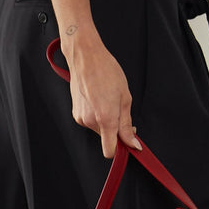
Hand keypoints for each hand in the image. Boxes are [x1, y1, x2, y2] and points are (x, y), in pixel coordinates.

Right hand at [63, 27, 141, 158]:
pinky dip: (97, 115)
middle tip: (120, 109)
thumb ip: (127, 125)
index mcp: (105, 119)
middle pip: (106, 138)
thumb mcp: (125, 98)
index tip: (128, 141)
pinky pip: (90, 121)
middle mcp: (90, 122)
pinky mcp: (75, 113)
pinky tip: (99, 99)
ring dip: (106, 121)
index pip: (110, 151)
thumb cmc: (106, 72)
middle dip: (115, 130)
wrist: (85, 57)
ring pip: (99, 130)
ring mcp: (81, 118)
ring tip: (108, 100)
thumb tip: (132, 143)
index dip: (121, 149)